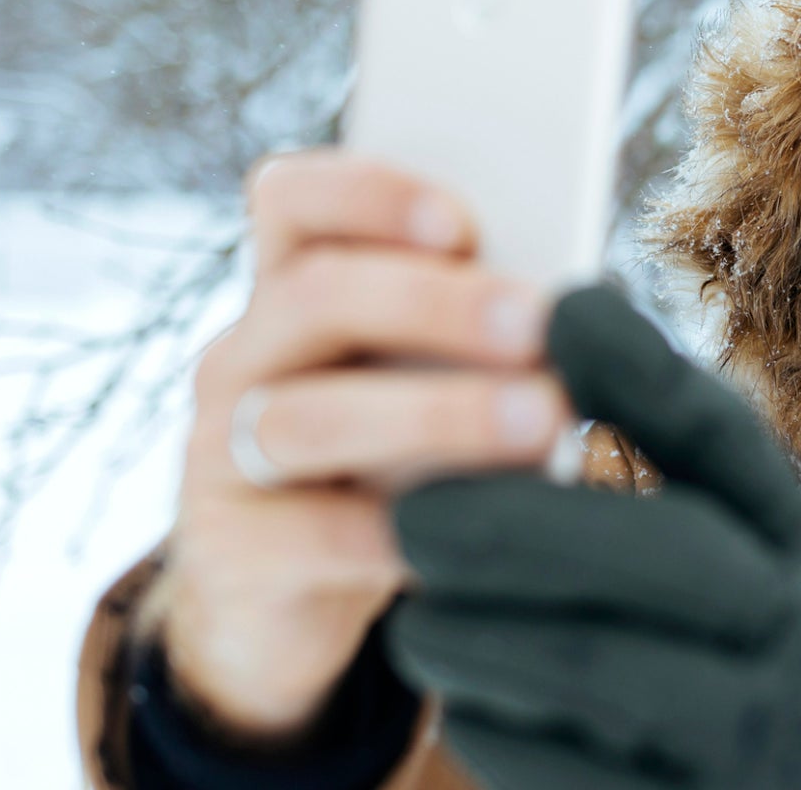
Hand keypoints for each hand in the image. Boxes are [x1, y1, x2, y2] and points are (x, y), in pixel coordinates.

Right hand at [161, 151, 571, 739]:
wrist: (303, 608)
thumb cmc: (400, 469)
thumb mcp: (430, 389)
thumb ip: (476, 341)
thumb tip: (579, 317)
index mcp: (291, 290)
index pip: (292, 199)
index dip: (367, 194)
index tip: (461, 222)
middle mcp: (243, 358)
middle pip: (315, 296)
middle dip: (434, 303)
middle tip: (539, 323)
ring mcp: (221, 454)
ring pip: (311, 416)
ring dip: (438, 414)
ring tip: (543, 421)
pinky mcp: (231, 553)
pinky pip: (316, 535)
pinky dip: (409, 531)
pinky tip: (484, 531)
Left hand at [386, 286, 800, 788]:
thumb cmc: (774, 660)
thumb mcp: (757, 556)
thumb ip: (671, 441)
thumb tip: (569, 302)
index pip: (732, 445)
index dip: (644, 371)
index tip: (554, 311)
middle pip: (666, 556)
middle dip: (522, 526)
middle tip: (411, 515)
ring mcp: (758, 742)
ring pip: (602, 669)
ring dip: (483, 634)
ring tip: (418, 619)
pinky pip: (570, 776)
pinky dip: (499, 729)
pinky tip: (467, 703)